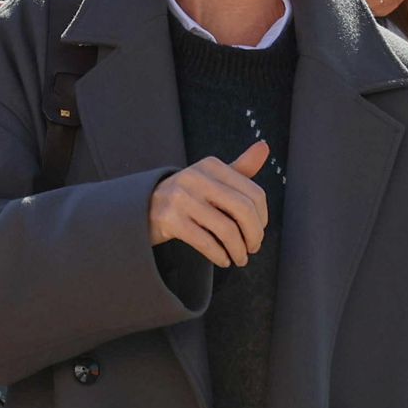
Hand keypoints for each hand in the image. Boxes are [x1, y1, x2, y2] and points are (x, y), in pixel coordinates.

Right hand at [148, 141, 269, 267]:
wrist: (144, 207)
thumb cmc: (188, 194)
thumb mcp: (212, 177)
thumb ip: (240, 167)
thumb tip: (264, 147)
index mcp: (211, 165)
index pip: (253, 193)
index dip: (262, 217)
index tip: (259, 231)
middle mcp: (195, 178)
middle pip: (243, 210)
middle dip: (254, 235)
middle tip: (253, 248)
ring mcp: (180, 198)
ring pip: (226, 229)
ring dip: (238, 250)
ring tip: (240, 258)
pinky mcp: (169, 220)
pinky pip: (206, 242)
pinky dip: (220, 255)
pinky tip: (223, 260)